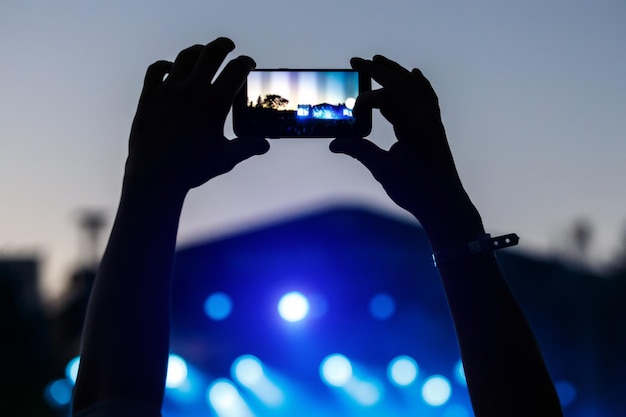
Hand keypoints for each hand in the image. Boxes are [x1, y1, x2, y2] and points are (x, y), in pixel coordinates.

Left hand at [126, 37, 268, 191]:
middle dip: (224, 46)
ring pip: (185, 57)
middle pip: (211, 53)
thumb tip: (264, 145)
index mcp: (215, 103)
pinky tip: (171, 68)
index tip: (248, 63)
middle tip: (229, 46)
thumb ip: (247, 147)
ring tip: (204, 51)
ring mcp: (168, 90)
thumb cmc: (193, 168)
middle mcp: (192, 90)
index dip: (246, 62)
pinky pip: (156, 70)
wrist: (156, 175)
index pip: (236, 70)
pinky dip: (166, 65)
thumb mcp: (226, 158)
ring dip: (198, 50)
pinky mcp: (149, 96)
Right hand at [330, 55, 481, 241]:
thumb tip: (334, 144)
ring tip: (378, 60)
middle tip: (356, 61)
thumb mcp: (383, 171)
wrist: (445, 205)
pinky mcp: (436, 126)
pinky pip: (429, 96)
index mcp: (413, 127)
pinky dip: (420, 83)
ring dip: (396, 71)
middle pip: (400, 83)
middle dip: (377, 70)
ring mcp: (433, 120)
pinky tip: (414, 74)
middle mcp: (426, 118)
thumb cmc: (415, 191)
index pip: (387, 98)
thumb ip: (359, 151)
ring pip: (415, 86)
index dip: (365, 99)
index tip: (352, 113)